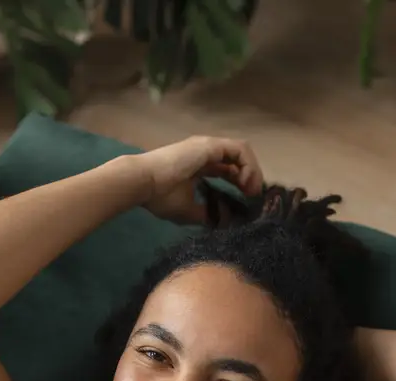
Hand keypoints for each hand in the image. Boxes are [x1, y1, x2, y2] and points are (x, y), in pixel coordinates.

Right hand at [130, 136, 263, 224]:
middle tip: (253, 197)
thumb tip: (227, 219)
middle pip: (237, 159)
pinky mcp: (210, 146)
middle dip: (249, 177)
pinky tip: (245, 183)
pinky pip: (239, 150)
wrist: (142, 183)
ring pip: (241, 151)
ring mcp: (208, 146)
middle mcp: (205, 152)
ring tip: (252, 191)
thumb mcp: (188, 211)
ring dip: (252, 170)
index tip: (244, 200)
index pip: (226, 169)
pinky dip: (248, 165)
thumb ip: (208, 214)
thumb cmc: (159, 196)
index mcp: (198, 165)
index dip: (239, 182)